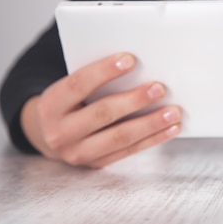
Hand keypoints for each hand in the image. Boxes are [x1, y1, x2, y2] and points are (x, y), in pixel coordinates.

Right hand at [20, 53, 181, 167]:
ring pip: (120, 137)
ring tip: (174, 111)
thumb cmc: (68, 102)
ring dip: (151, 123)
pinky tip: (172, 128)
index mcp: (51, 104)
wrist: (48, 135)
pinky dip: (154, 139)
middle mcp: (61, 131)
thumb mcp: (69, 88)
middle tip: (160, 88)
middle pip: (102, 113)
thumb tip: (136, 64)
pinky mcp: (97, 164)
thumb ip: (93, 79)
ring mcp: (79, 152)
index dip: (104, 71)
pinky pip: (130, 151)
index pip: (78, 84)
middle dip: (135, 100)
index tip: (131, 59)